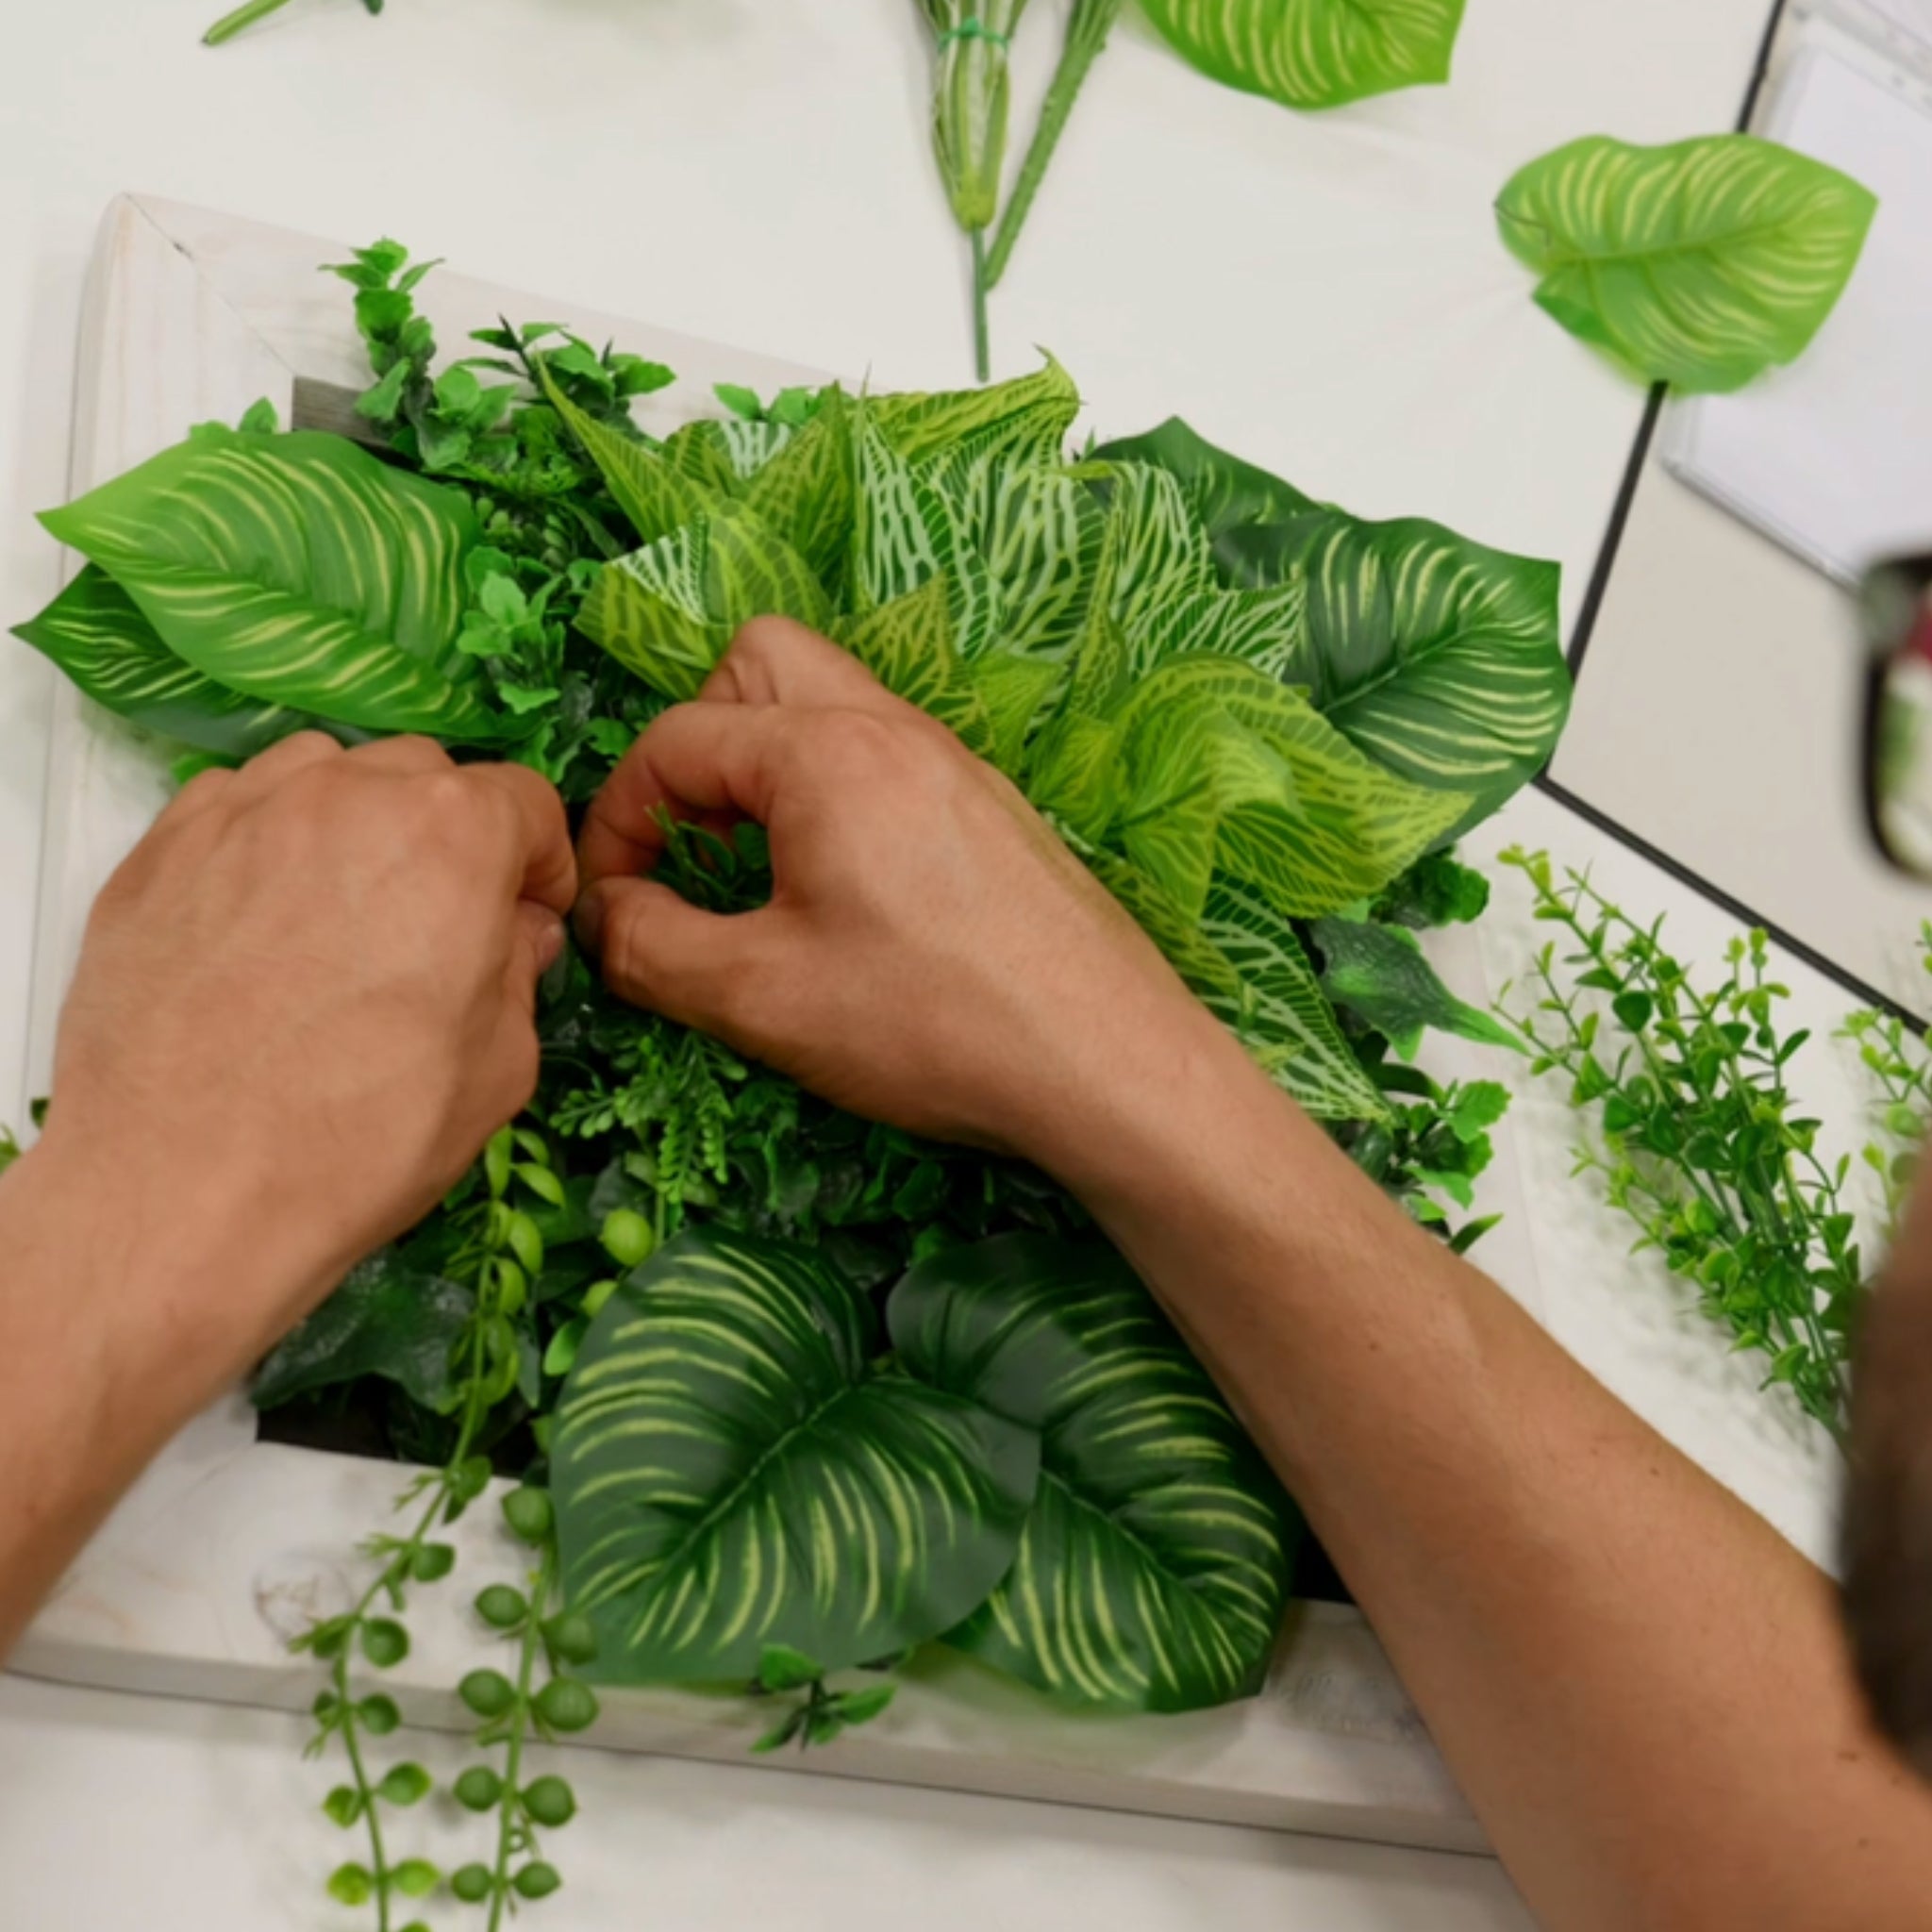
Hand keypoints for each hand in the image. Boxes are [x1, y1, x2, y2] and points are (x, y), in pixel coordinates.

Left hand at [33, 732, 574, 1370]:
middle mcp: (348, 791)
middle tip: (438, 925)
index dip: (540, 866)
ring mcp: (243, 810)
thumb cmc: (366, 1134)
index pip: (525, 802)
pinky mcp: (161, 848)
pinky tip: (263, 928)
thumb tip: (511, 934)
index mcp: (454, 833)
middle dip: (449, 837)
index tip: (528, 920)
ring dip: (356, 825)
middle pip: (425, 778)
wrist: (183, 1185)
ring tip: (344, 913)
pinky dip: (268, 846)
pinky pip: (238, 810)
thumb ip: (518, 975)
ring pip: (325, 776)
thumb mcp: (500, 1066)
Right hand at [574, 618, 1229, 1160]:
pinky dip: (834, 795)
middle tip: (691, 843)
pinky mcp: (992, 810)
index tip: (608, 902)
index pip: (675, 739)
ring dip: (767, 766)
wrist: (1108, 1063)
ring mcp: (955, 763)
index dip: (615, 819)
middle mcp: (894, 729)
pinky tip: (844, 895)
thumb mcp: (760, 998)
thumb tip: (600, 914)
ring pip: (831, 704)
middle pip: (759, 662)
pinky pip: (886, 757)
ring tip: (756, 871)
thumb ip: (650, 946)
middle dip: (697, 740)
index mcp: (826, 751)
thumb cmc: (932, 1024)